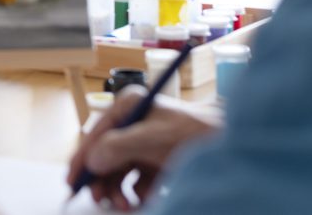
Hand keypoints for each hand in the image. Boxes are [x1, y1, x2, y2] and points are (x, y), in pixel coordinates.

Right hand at [67, 87, 221, 209]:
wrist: (238, 145)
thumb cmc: (197, 133)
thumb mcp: (156, 138)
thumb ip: (120, 147)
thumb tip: (93, 160)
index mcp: (129, 106)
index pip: (96, 133)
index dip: (83, 157)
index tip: (73, 180)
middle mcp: (134, 122)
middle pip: (105, 154)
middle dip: (102, 179)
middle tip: (100, 200)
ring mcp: (145, 142)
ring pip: (119, 170)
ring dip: (118, 190)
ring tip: (124, 205)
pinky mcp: (157, 160)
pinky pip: (137, 180)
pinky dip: (137, 193)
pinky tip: (143, 199)